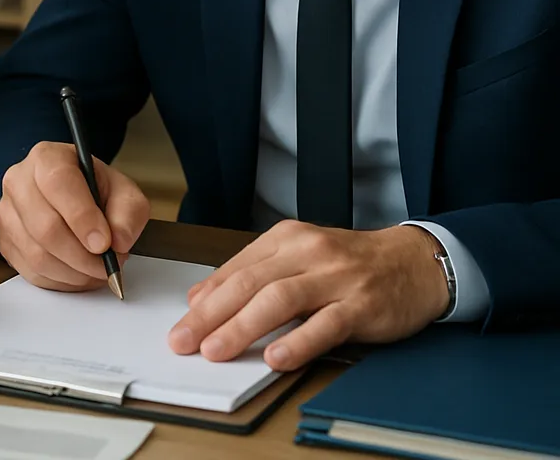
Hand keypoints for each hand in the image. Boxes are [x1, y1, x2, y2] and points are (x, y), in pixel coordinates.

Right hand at [0, 141, 150, 291]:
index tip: (104, 243)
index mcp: (48, 158)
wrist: (72, 199)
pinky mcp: (5, 242)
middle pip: (45, 226)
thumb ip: (128, 213)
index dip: (82, 217)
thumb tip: (118, 241)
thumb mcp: (123, 192)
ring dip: (74, 272)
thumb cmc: (94, 191)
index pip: (58, 183)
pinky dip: (61, 280)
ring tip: (96, 269)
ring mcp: (8, 213)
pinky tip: (78, 272)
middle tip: (107, 264)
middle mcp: (20, 181)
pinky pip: (31, 272)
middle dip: (82, 255)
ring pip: (38, 254)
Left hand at [168, 221, 449, 370]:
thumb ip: (253, 273)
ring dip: (243, 327)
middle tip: (184, 340)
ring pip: (280, 300)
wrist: (413, 260)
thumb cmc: (349, 263)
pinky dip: (298, 341)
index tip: (182, 322)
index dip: (206, 297)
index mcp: (287, 238)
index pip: (237, 268)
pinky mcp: (362, 304)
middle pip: (250, 283)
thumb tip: (202, 298)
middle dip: (211, 315)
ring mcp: (335, 277)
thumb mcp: (298, 257)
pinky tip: (276, 357)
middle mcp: (307, 252)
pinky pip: (325, 324)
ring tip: (216, 350)